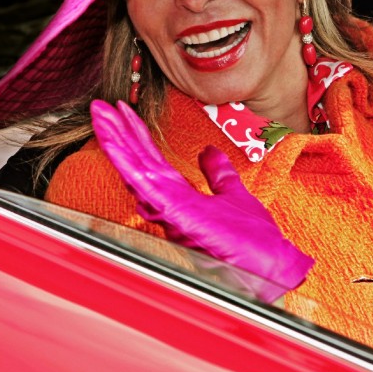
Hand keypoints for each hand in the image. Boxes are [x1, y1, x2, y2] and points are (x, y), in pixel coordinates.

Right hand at [90, 100, 313, 301]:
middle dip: (117, 131)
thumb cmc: (255, 242)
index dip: (136, 134)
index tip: (123, 110)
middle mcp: (170, 204)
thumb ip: (218, 173)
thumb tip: (207, 151)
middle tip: (98, 105)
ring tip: (100, 114)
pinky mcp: (177, 214)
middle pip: (137, 161)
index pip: (152, 160)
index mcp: (181, 198)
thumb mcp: (235, 195)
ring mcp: (171, 210)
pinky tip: (114, 144)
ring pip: (135, 169)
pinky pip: (147, 185)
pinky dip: (128, 164)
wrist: (274, 266)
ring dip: (115, 140)